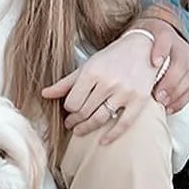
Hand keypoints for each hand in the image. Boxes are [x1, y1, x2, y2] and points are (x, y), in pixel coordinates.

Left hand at [43, 23, 188, 144]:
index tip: (68, 110)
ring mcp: (124, 92)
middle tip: (71, 124)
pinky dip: (112, 135)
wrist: (143, 47)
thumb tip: (45, 94)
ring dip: (87, 128)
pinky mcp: (138, 100)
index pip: (72, 102)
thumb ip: (66, 82)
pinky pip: (124, 123)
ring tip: (80, 130)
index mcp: (92, 72)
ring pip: (100, 119)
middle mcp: (107, 82)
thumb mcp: (88, 65)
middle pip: (84, 111)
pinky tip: (103, 140)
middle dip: (75, 121)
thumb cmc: (114, 56)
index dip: (68, 109)